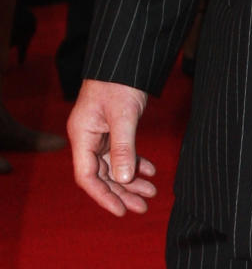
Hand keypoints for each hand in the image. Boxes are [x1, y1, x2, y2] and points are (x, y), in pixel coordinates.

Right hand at [67, 79, 155, 215]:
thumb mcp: (123, 116)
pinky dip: (136, 162)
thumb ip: (123, 148)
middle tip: (144, 207)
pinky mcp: (113, 128)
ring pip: (114, 166)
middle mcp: (87, 137)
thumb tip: (123, 180)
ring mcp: (100, 133)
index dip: (103, 196)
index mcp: (82, 135)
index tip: (122, 210)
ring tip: (152, 193)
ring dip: (131, 180)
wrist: (127, 57)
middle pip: (102, 175)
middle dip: (122, 192)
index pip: (87, 176)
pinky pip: (122, 152)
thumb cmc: (120, 82)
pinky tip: (150, 171)